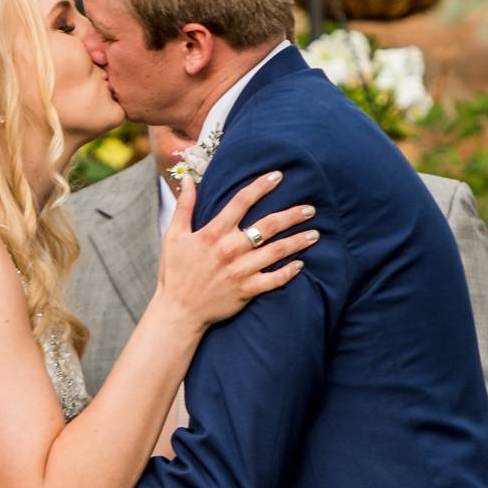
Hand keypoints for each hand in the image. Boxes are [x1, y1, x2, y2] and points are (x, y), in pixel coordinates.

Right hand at [157, 169, 317, 333]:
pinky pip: (274, 280)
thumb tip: (187, 179)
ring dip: (297, 241)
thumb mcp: (173, 235)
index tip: (278, 176)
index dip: (261, 186)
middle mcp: (230, 249)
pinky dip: (289, 272)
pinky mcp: (246, 291)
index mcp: (213, 233)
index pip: (241, 202)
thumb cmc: (175, 272)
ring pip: (276, 251)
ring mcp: (240, 271)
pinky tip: (301, 264)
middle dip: (292, 215)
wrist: (178, 311)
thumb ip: (184, 206)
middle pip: (268, 226)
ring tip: (314, 234)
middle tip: (310, 208)